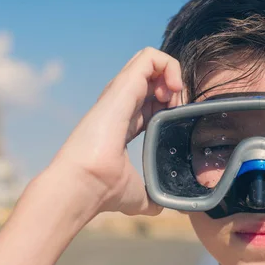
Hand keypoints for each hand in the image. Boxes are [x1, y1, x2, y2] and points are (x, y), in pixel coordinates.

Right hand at [51, 47, 182, 216]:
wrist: (84, 186)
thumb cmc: (104, 190)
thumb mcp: (138, 195)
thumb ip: (152, 197)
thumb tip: (162, 208)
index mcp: (125, 122)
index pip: (150, 99)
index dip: (171, 103)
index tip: (180, 119)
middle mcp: (122, 103)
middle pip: (152, 76)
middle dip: (175, 86)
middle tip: (180, 108)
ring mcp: (121, 92)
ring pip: (150, 60)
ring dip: (173, 73)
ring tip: (177, 96)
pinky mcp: (123, 86)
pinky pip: (150, 57)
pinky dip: (170, 66)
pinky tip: (175, 89)